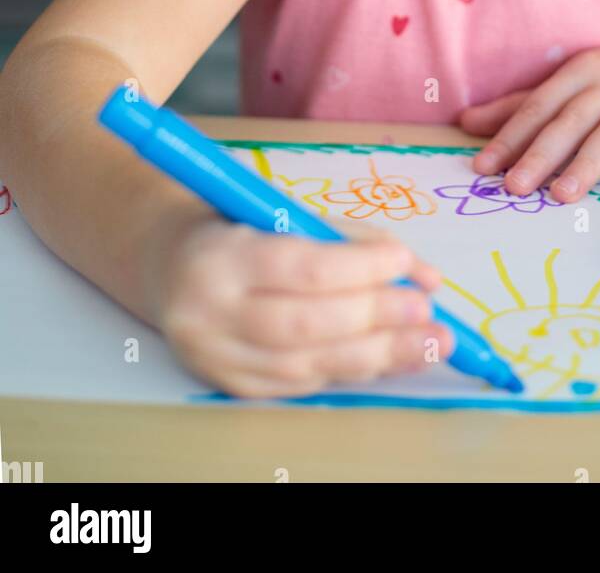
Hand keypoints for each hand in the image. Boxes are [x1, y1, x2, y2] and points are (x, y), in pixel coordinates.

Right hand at [156, 217, 452, 398]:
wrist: (168, 265)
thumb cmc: (240, 229)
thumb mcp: (286, 214)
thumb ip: (355, 241)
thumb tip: (425, 276)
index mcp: (222, 257)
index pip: (301, 268)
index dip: (360, 268)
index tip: (404, 262)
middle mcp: (211, 315)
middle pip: (305, 325)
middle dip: (375, 318)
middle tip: (426, 311)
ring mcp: (218, 359)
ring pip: (307, 365)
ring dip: (379, 354)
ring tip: (428, 343)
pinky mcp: (231, 386)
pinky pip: (301, 384)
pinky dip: (351, 370)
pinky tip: (389, 358)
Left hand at [459, 48, 599, 203]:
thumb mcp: (575, 87)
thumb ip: (523, 106)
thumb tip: (466, 122)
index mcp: (583, 70)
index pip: (539, 105)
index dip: (510, 136)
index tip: (483, 168)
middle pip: (572, 119)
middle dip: (541, 154)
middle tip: (514, 189)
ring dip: (587, 164)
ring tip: (561, 196)